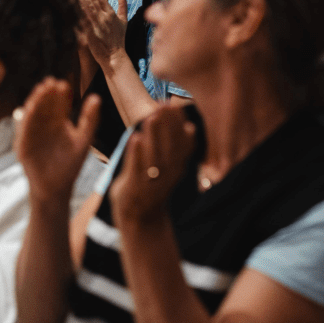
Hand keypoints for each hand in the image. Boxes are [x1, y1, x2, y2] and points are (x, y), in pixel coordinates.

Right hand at [15, 78, 99, 204]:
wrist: (57, 188)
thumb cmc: (70, 165)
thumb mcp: (83, 140)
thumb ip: (90, 119)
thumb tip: (96, 97)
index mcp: (59, 122)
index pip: (59, 104)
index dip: (61, 94)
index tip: (63, 83)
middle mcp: (45, 124)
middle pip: (45, 105)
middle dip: (47, 94)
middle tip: (51, 82)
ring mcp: (33, 133)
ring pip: (34, 113)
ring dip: (36, 101)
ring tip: (41, 90)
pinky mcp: (24, 143)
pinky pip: (25, 128)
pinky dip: (27, 117)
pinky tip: (31, 108)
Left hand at [75, 0, 125, 67]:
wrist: (114, 55)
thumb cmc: (119, 38)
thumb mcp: (124, 20)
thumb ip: (123, 4)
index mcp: (110, 13)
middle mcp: (103, 17)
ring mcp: (96, 24)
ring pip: (87, 7)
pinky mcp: (89, 32)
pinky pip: (82, 19)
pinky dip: (77, 10)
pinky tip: (72, 3)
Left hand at [108, 105, 194, 225]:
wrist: (140, 220)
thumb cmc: (152, 187)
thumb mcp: (168, 168)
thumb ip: (176, 149)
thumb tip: (189, 126)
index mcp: (176, 168)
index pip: (181, 143)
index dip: (178, 123)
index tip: (174, 103)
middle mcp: (167, 174)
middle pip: (170, 147)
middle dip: (168, 124)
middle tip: (165, 103)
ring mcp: (151, 182)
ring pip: (154, 157)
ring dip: (154, 136)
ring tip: (152, 116)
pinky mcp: (134, 188)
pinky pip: (136, 170)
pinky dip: (137, 154)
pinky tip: (135, 137)